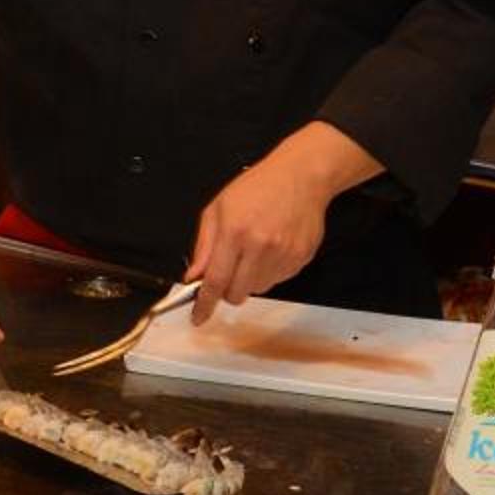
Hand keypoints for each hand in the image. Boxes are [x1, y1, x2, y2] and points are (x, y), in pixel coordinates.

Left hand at [186, 129, 352, 324]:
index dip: (204, 304)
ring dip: (248, 280)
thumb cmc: (258, 187)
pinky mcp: (300, 259)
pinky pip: (277, 281)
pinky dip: (268, 273)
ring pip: (257, 290)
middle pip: (237, 293)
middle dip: (227, 290)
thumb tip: (193, 277)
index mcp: (235, 232)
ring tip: (253, 251)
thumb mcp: (218, 209)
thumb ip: (204, 246)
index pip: (215, 280)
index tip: (198, 317)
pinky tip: (270, 249)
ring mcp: (283, 255)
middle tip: (228, 269)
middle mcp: (260, 247)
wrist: (300, 176)